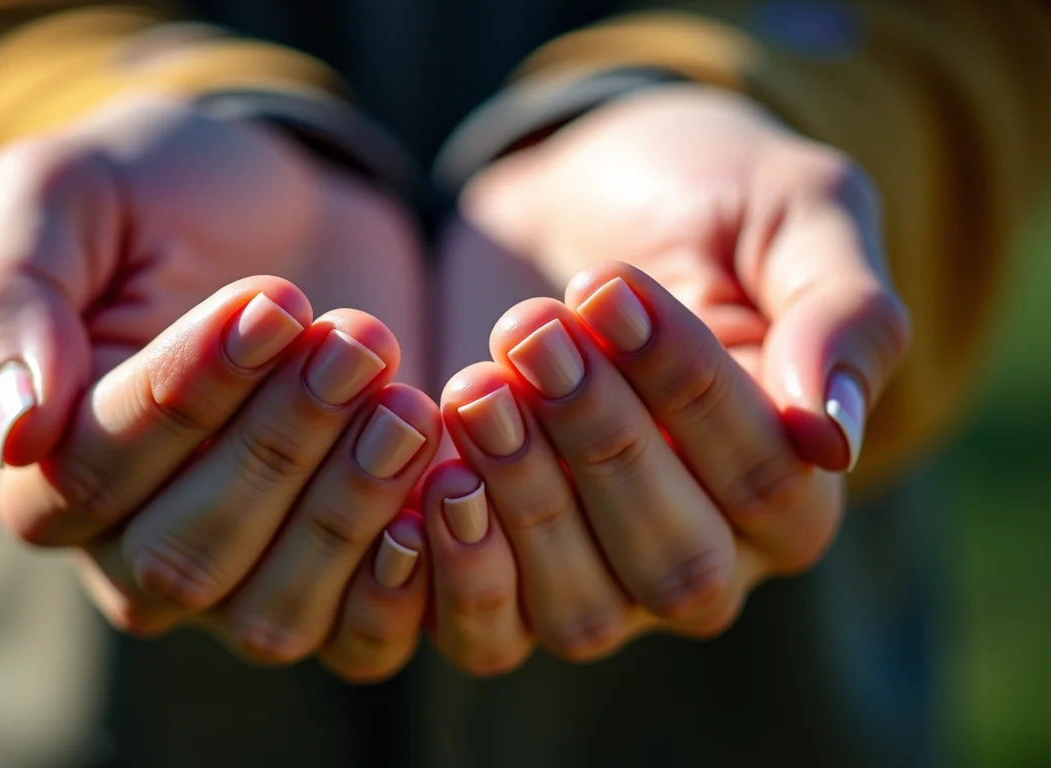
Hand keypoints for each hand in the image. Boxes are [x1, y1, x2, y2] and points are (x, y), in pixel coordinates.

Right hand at [0, 93, 433, 680]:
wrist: (281, 210)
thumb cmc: (159, 197)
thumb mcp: (67, 200)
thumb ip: (11, 303)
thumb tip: (16, 433)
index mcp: (46, 468)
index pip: (95, 470)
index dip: (188, 396)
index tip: (273, 301)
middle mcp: (131, 550)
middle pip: (187, 552)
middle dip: (282, 445)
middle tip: (357, 343)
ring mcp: (237, 582)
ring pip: (272, 611)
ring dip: (347, 510)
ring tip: (409, 404)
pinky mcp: (335, 579)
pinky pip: (357, 640)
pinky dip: (402, 585)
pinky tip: (444, 489)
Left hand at [425, 84, 909, 672]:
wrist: (574, 196)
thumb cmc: (700, 198)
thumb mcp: (793, 212)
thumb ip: (843, 314)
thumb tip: (834, 438)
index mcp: (799, 483)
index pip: (763, 476)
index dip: (683, 388)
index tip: (603, 286)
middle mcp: (713, 556)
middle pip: (675, 558)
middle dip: (597, 442)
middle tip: (529, 331)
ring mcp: (606, 582)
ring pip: (583, 608)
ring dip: (524, 499)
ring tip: (476, 387)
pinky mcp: (507, 576)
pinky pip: (491, 634)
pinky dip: (457, 577)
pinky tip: (430, 481)